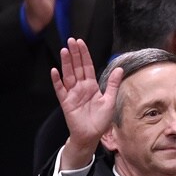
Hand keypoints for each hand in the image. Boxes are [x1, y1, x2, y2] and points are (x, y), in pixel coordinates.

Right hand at [50, 38, 122, 167]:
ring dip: (66, 63)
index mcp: (91, 86)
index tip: (81, 42)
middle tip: (71, 40)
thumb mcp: (110, 100)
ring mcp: (72, 94)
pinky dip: (57, 81)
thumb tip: (119, 69)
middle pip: (77, 67)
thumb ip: (113, 84)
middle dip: (74, 54)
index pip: (87, 67)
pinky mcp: (66, 102)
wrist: (91, 135)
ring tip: (64, 50)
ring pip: (68, 75)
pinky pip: (60, 90)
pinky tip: (55, 71)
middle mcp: (81, 87)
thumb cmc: (100, 120)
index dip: (84, 55)